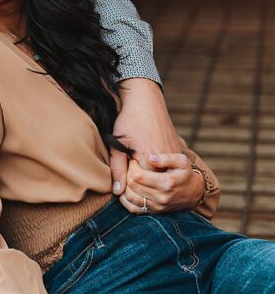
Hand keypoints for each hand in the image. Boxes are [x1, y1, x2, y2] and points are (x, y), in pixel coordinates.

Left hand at [110, 78, 181, 196]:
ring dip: (149, 172)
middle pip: (149, 184)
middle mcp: (164, 163)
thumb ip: (117, 169)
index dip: (127, 180)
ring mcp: (173, 157)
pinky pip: (167, 167)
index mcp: (148, 163)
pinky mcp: (177, 152)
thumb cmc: (129, 121)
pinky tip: (148, 152)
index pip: (137, 186)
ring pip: (160, 177)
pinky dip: (158, 167)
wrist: (146, 102)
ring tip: (139, 154)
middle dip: (137, 178)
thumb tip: (118, 191)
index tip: (123, 165)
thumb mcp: (118, 144)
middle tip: (130, 159)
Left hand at [121, 153, 204, 214]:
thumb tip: (150, 158)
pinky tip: (128, 189)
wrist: (193, 192)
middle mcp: (161, 197)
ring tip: (129, 177)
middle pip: (132, 185)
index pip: (138, 175)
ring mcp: (156, 206)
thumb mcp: (181, 161)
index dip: (132, 166)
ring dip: (125, 186)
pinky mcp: (153, 212)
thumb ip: (166, 158)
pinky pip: (132, 209)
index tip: (134, 160)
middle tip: (130, 167)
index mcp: (167, 183)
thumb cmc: (185, 173)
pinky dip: (125, 200)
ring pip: (130, 197)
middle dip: (127, 174)